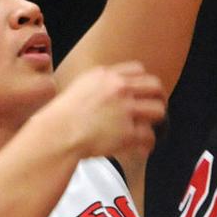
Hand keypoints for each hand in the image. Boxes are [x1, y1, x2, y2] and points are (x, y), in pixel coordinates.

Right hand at [48, 62, 166, 160]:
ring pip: (158, 110)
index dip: (143, 82)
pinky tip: (142, 147)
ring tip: (148, 128)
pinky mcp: (128, 132)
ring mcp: (125, 110)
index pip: (138, 69)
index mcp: (106, 75)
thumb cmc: (61, 116)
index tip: (143, 92)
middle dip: (158, 98)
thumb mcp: (80, 87)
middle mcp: (119, 89)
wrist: (57, 134)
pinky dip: (148, 143)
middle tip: (154, 108)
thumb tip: (114, 89)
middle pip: (155, 87)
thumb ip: (100, 84)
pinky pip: (149, 136)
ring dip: (155, 121)